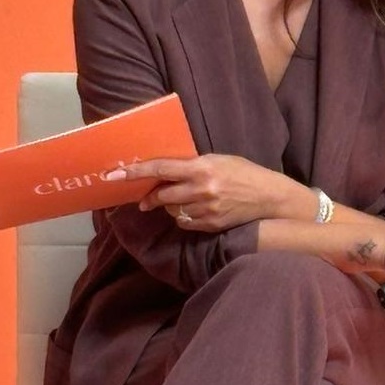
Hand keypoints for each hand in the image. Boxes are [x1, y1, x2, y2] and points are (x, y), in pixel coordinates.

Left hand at [110, 155, 299, 232]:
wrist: (270, 197)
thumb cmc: (245, 173)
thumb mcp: (219, 160)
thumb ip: (194, 164)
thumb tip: (166, 170)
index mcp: (202, 168)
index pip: (161, 169)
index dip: (135, 172)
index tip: (114, 174)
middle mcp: (201, 189)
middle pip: (161, 195)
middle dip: (150, 197)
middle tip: (144, 198)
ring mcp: (206, 209)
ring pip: (173, 211)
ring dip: (172, 206)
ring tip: (186, 200)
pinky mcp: (210, 224)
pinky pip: (185, 222)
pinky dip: (185, 217)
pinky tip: (198, 210)